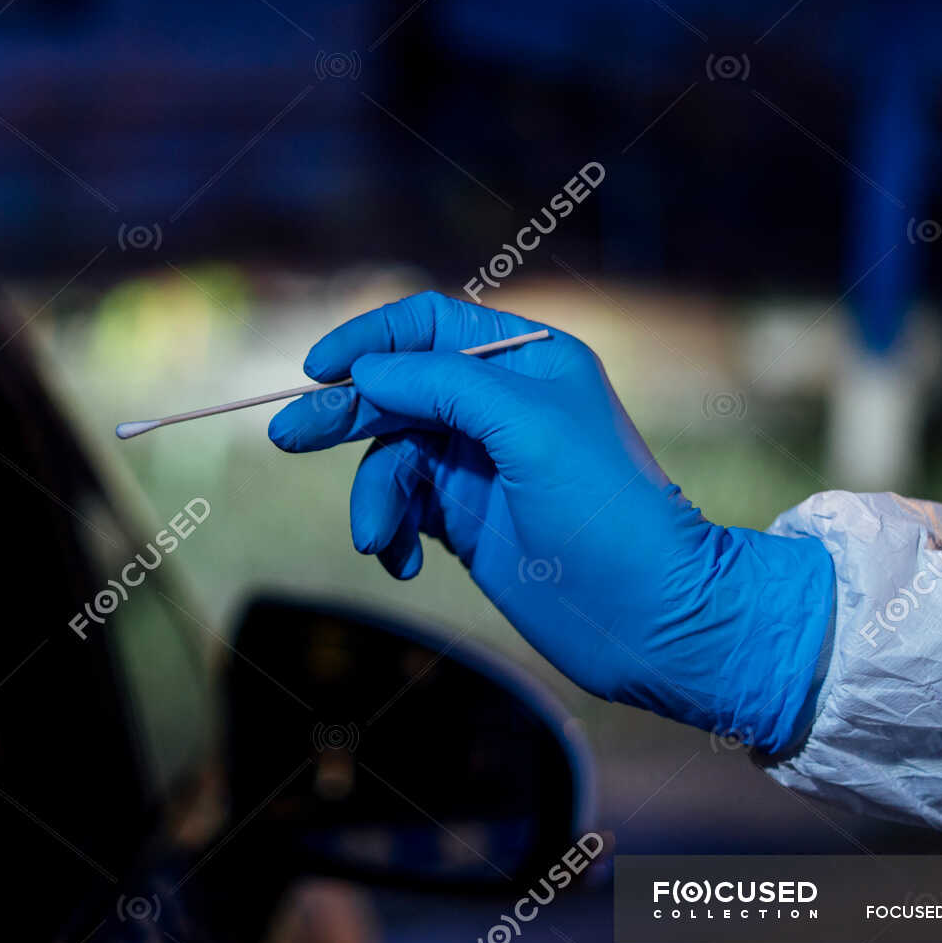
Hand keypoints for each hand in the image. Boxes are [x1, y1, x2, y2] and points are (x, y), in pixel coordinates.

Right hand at [267, 292, 833, 753]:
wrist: (654, 616)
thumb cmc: (606, 511)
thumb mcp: (526, 428)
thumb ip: (443, 384)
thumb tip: (365, 369)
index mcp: (525, 360)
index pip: (426, 326)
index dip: (368, 340)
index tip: (318, 369)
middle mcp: (499, 404)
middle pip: (397, 389)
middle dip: (344, 415)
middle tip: (287, 436)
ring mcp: (480, 464)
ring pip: (391, 457)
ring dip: (374, 497)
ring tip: (376, 541)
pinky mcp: (466, 520)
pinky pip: (401, 508)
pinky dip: (390, 531)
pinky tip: (402, 563)